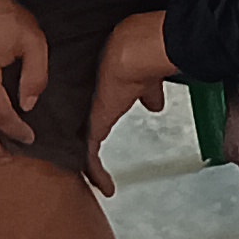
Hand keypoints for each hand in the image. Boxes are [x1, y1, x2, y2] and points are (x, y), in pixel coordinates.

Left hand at [79, 11, 172, 198]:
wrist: (134, 52)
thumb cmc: (138, 54)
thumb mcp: (146, 82)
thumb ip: (148, 93)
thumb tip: (154, 104)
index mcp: (105, 95)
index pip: (93, 120)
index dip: (95, 134)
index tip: (98, 150)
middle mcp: (93, 106)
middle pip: (85, 134)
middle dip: (87, 153)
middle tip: (92, 172)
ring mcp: (91, 115)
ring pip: (84, 147)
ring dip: (92, 167)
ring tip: (98, 185)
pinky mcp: (95, 124)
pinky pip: (90, 154)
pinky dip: (97, 172)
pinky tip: (105, 187)